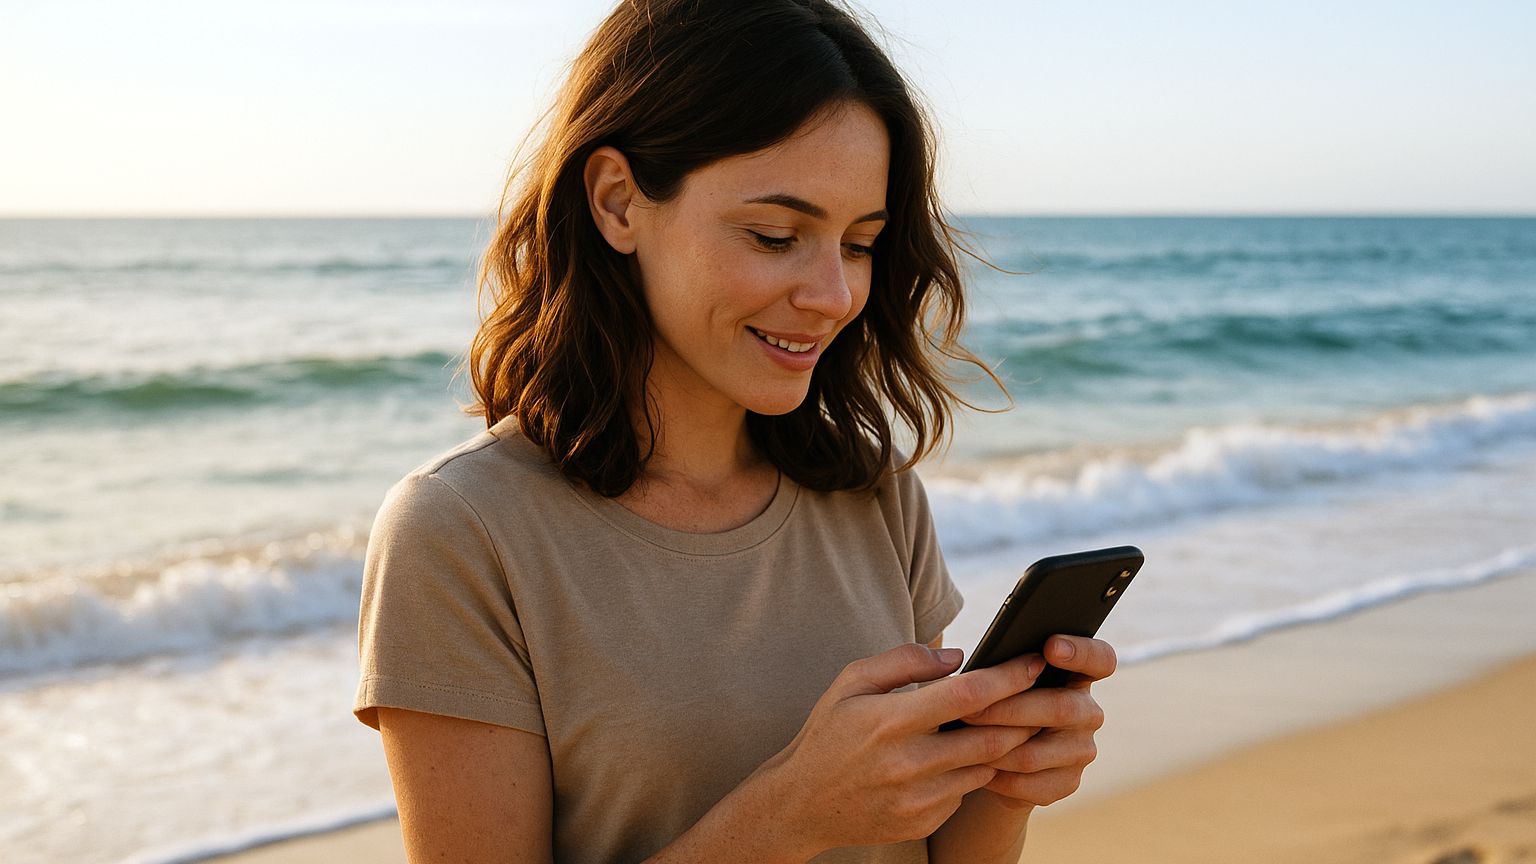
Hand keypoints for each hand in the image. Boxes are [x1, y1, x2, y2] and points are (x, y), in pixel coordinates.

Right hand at [758, 643, 1046, 853]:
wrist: (801, 803)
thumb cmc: (829, 733)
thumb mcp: (851, 682)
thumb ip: (904, 661)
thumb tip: (958, 656)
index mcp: (890, 720)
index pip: (968, 694)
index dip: (1008, 676)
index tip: (1033, 660)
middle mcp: (908, 763)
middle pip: (992, 737)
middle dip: (1024, 714)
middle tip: (1039, 694)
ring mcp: (917, 798)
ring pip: (986, 767)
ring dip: (1005, 744)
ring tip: (1013, 721)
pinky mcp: (923, 821)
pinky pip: (966, 792)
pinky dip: (974, 771)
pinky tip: (968, 755)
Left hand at [956, 634, 1116, 809]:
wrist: (995, 758)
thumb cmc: (994, 704)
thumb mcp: (1000, 680)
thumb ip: (1003, 668)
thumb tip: (981, 668)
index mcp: (1077, 675)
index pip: (1101, 659)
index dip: (1081, 651)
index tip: (1050, 647)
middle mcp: (1087, 712)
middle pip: (1060, 708)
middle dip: (1007, 709)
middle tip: (967, 710)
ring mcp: (1082, 750)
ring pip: (1035, 753)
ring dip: (994, 748)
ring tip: (961, 741)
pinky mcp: (1068, 782)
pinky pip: (1029, 783)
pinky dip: (997, 777)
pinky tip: (975, 767)